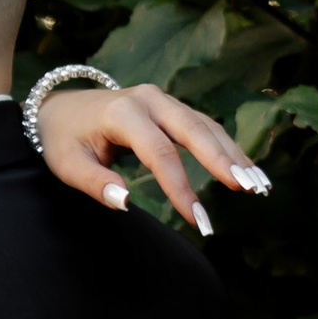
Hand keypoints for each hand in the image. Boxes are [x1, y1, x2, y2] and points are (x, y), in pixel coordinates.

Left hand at [34, 82, 268, 235]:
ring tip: (258, 184)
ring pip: (205, 125)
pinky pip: (204, 126)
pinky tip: (246, 170)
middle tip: (247, 188)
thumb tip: (126, 201)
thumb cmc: (63, 140)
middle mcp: (148, 99)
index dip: (180, 187)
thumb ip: (95, 183)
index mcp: (122, 112)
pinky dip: (226, 147)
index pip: (159, 152)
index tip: (197, 219)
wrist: (60, 108)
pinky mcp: (171, 108)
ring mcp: (162, 100)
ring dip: (232, 154)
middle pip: (193, 129)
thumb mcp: (67, 164)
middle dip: (222, 160)